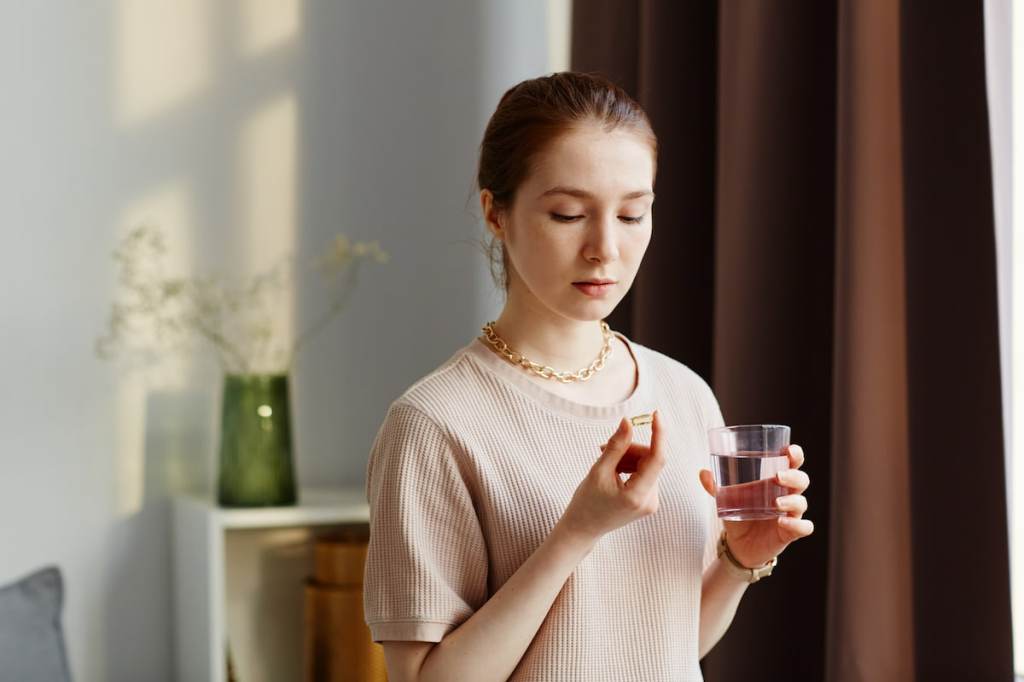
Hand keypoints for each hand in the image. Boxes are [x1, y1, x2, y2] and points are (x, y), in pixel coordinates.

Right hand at [558, 410, 666, 542]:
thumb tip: (629, 422)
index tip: (656, 414)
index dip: (659, 434)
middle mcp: (650, 501)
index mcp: (637, 496)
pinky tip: (614, 470)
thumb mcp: (598, 470)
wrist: (583, 528)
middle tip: (605, 447)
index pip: (657, 459)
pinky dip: (630, 466)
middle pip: (650, 460)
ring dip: (628, 457)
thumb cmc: (586, 502)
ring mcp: (651, 502)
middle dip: (630, 449)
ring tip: (606, 461)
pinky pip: (645, 474)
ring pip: (647, 465)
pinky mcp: (648, 501)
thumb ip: (616, 445)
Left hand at [698, 444, 813, 567]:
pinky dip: (797, 525)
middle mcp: (787, 495)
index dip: (795, 455)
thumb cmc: (740, 513)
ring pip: (802, 503)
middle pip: (801, 480)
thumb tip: (703, 472)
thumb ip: (716, 487)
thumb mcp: (726, 499)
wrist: (739, 545)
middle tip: (778, 476)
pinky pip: (804, 528)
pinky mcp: (790, 532)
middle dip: (793, 476)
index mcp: (775, 481)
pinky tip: (783, 522)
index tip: (789, 450)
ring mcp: (791, 514)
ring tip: (776, 502)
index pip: (792, 463)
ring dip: (792, 501)